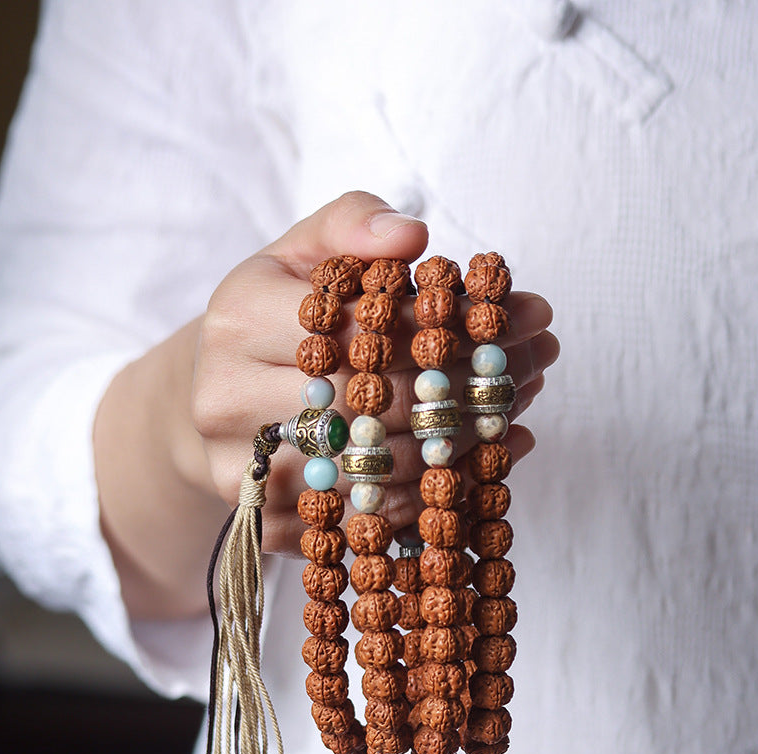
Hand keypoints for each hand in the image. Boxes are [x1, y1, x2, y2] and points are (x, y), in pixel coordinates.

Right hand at [190, 191, 557, 556]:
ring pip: (376, 469)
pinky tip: (486, 463)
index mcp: (237, 320)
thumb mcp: (302, 253)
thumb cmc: (274, 316)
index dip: (450, 323)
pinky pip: (365, 521)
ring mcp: (242, 473)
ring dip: (464, 441)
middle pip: (374, 404)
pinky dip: (433, 497)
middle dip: (470, 383)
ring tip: (521, 405)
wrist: (218, 394)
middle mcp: (227, 399)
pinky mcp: (264, 524)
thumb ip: (352, 225)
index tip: (523, 312)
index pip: (363, 328)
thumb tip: (411, 237)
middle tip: (539, 360)